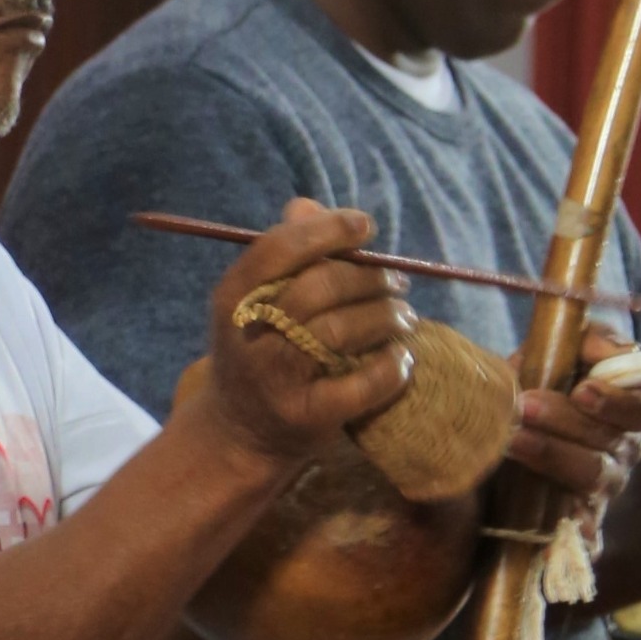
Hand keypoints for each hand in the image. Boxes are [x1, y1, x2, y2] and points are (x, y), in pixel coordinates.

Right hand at [201, 198, 415, 471]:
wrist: (239, 433)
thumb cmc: (257, 351)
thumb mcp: (254, 302)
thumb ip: (284, 255)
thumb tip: (309, 206)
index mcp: (234, 296)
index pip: (281, 247)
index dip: (329, 229)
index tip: (366, 227)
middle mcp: (251, 334)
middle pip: (321, 286)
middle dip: (370, 278)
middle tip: (398, 284)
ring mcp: (277, 378)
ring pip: (344, 330)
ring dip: (388, 317)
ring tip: (405, 317)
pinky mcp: (307, 416)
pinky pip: (362, 385)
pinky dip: (391, 367)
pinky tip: (402, 358)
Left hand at [506, 325, 640, 535]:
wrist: (492, 438)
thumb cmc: (530, 387)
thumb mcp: (549, 354)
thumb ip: (585, 342)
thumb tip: (613, 349)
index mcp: (627, 407)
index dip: (616, 399)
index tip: (581, 390)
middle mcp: (625, 447)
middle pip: (613, 440)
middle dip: (567, 421)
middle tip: (525, 406)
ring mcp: (605, 486)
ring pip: (592, 474)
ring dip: (552, 454)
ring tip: (512, 440)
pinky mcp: (582, 519)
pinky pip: (588, 530)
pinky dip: (582, 531)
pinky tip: (569, 537)